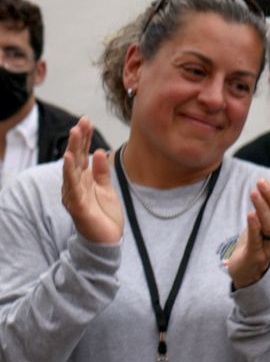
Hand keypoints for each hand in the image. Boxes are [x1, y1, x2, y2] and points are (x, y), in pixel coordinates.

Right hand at [59, 119, 121, 244]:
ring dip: (73, 150)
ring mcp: (75, 195)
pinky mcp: (78, 205)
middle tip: (81, 121)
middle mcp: (75, 185)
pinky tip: (70, 158)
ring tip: (74, 133)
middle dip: (78, 139)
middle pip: (75, 158)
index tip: (87, 120)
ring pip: (72, 169)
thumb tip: (99, 151)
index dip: (84, 138)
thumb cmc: (104, 215)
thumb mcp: (107, 189)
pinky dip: (70, 171)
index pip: (82, 155)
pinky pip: (73, 186)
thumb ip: (102, 172)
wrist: (107, 241)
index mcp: (83, 179)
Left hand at [225, 177, 269, 288]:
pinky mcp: (255, 255)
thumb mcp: (263, 222)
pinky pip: (256, 240)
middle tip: (261, 181)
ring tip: (254, 192)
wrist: (246, 271)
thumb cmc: (254, 242)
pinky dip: (254, 227)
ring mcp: (267, 246)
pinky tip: (250, 214)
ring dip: (263, 208)